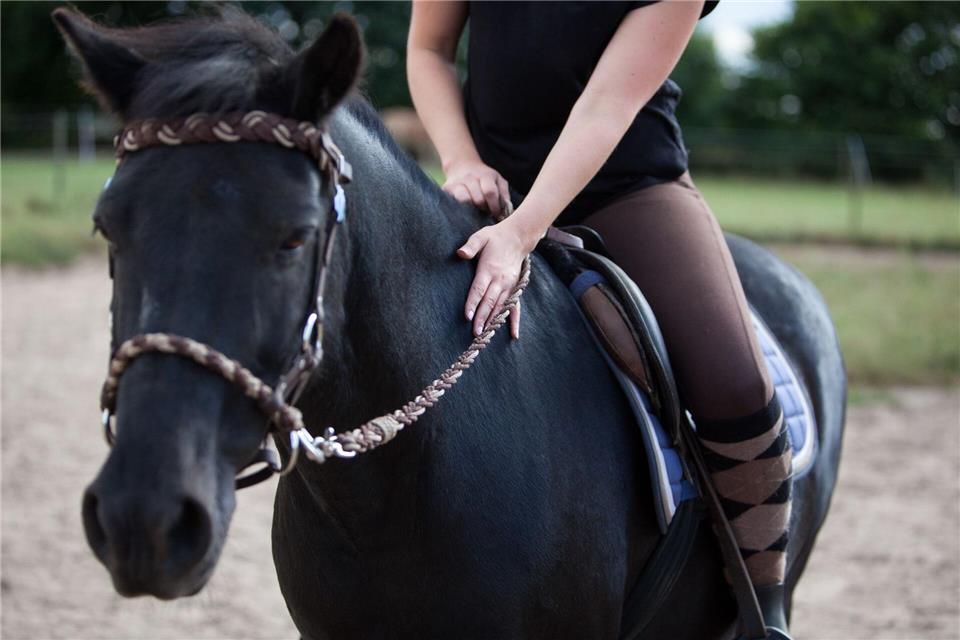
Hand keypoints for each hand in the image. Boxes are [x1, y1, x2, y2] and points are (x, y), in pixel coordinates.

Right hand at [443, 159, 511, 217]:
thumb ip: (504, 195)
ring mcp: (457, 183)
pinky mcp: (446, 188)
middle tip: (486, 213)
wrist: (462, 166)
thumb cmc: (484, 179)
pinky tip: (465, 210)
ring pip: (464, 200)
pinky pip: (453, 202)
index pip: (490, 192)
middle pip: (478, 199)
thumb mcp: (498, 181)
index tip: (497, 215)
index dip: (494, 207)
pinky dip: (460, 209)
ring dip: (472, 210)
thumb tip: (507, 213)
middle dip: (484, 209)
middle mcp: (470, 178)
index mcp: (485, 175)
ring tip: (475, 211)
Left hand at [456, 216, 538, 339]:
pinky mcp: (515, 288)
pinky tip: (513, 334)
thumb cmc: (495, 237)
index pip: (479, 289)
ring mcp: (509, 285)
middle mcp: (500, 279)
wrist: (518, 237)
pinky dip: (514, 321)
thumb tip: (461, 253)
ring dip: (493, 321)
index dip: (473, 303)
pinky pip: (515, 307)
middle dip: (482, 318)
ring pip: (500, 306)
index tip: (468, 316)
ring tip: (486, 335)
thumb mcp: (481, 237)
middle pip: (489, 301)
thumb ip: (471, 246)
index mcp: (489, 269)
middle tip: (476, 333)